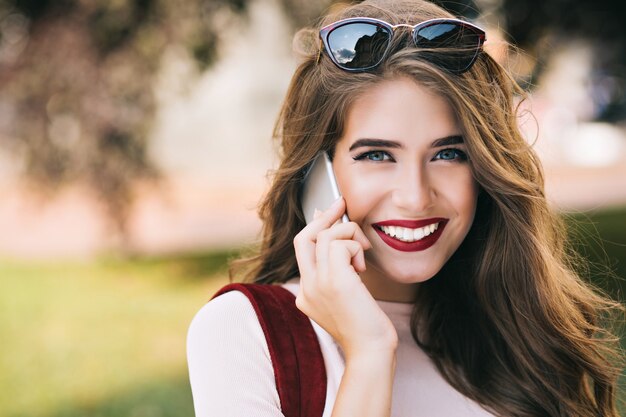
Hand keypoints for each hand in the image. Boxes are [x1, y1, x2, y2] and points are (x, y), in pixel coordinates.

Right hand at [293, 198, 397, 358]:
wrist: (371, 351)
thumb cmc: (366, 325)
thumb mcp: (346, 294)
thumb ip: (338, 267)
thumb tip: (336, 233)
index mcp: (305, 293)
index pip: (303, 248)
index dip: (316, 225)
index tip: (330, 212)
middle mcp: (305, 288)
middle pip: (304, 237)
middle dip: (325, 216)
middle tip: (342, 204)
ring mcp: (315, 284)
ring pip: (325, 236)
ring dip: (350, 235)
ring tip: (363, 255)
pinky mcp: (333, 281)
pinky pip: (339, 244)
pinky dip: (355, 246)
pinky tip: (362, 267)